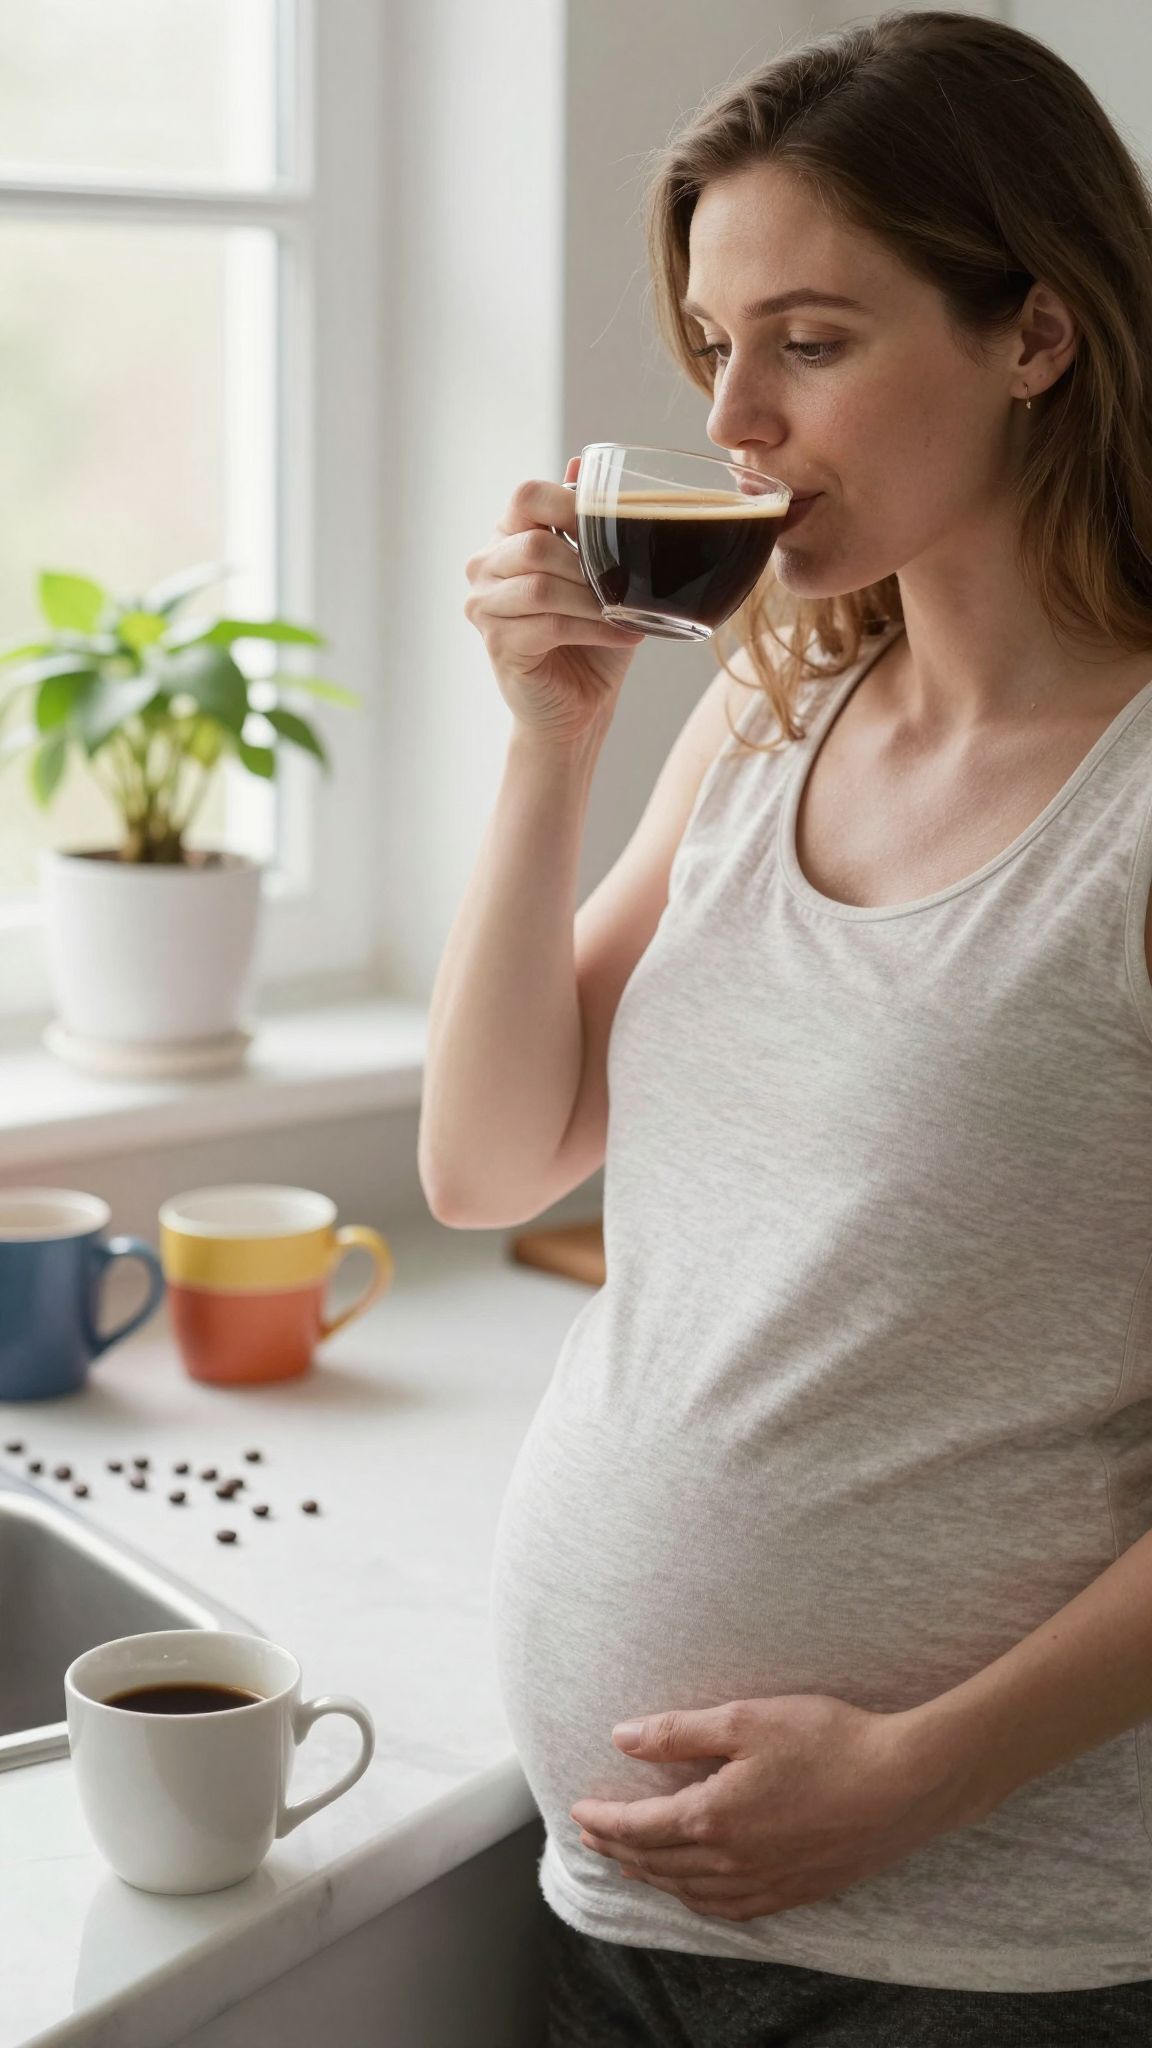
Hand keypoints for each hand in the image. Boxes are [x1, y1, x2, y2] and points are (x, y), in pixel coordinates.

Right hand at [463, 455, 644, 746]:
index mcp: (508, 537)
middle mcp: (485, 567)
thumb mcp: (599, 574)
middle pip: (534, 545)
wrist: (579, 706)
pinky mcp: (498, 645)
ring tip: (625, 613)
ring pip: (540, 587)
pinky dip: (595, 630)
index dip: (571, 503)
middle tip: (623, 585)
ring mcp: (484, 607)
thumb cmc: (590, 638)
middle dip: (589, 565)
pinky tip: (626, 636)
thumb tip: (582, 461)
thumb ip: (589, 525)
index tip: (613, 525)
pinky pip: (548, 625)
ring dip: (593, 601)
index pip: (526, 495)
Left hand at [569, 1693, 978, 1922]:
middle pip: (659, 1864)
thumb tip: (623, 1738)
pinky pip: (732, 1909)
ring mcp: (767, 1883)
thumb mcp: (745, 1721)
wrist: (905, 1784)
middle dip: (621, 1850)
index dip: (604, 1822)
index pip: (639, 1828)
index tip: (577, 1814)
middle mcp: (733, 1862)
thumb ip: (678, 1733)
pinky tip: (699, 1892)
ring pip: (692, 1892)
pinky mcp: (798, 1891)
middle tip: (594, 1839)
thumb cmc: (828, 1742)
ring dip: (655, 1878)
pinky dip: (700, 1900)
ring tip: (635, 1863)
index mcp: (713, 1818)